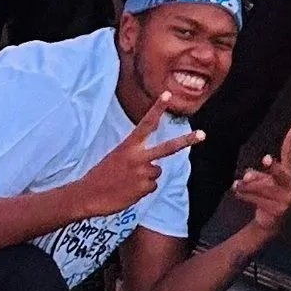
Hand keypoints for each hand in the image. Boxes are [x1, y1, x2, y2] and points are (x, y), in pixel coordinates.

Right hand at [76, 92, 201, 217]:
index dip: (157, 109)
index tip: (167, 94)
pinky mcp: (144, 188)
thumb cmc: (101, 176)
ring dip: (146, 177)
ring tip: (127, 181)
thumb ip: (136, 157)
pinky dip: (142, 190)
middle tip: (203, 135)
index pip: (145, 124)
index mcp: (127, 146)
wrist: (87, 196)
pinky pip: (152, 186)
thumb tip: (155, 166)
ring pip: (157, 172)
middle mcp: (138, 158)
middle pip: (168, 148)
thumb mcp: (117, 158)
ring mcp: (143, 173)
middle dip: (186, 141)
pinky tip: (128, 191)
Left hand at [231, 123, 290, 237]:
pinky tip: (237, 192)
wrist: (270, 221)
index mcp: (288, 174)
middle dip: (273, 167)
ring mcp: (285, 199)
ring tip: (236, 184)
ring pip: (264, 188)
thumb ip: (256, 175)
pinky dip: (245, 195)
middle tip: (266, 159)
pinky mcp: (278, 210)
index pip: (290, 155)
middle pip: (282, 174)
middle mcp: (289, 185)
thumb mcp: (262, 181)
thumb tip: (247, 175)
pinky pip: (258, 200)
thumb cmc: (266, 195)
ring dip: (248, 186)